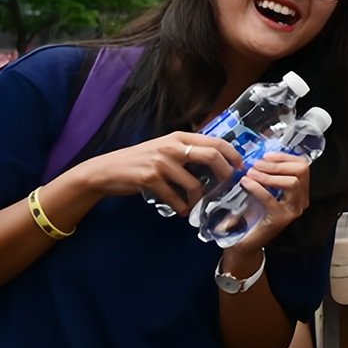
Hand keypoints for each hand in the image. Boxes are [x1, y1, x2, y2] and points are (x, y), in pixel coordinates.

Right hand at [76, 130, 244, 215]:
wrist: (106, 170)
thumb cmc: (140, 160)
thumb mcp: (165, 148)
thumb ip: (188, 150)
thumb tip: (218, 159)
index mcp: (179, 137)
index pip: (216, 141)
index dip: (233, 154)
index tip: (240, 167)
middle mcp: (172, 147)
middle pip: (212, 156)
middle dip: (225, 173)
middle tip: (227, 186)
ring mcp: (161, 162)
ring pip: (194, 184)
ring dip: (199, 199)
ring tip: (196, 204)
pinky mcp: (150, 179)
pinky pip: (175, 198)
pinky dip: (182, 207)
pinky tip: (181, 210)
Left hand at [230, 152, 311, 251]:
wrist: (245, 240)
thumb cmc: (253, 212)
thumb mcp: (261, 188)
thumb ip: (265, 173)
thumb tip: (259, 153)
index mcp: (300, 191)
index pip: (303, 165)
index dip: (285, 157)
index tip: (265, 156)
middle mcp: (301, 200)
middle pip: (302, 171)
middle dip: (278, 164)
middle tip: (256, 165)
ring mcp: (293, 210)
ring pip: (293, 182)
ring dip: (269, 175)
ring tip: (250, 174)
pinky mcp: (280, 219)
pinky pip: (271, 198)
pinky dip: (257, 188)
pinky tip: (245, 183)